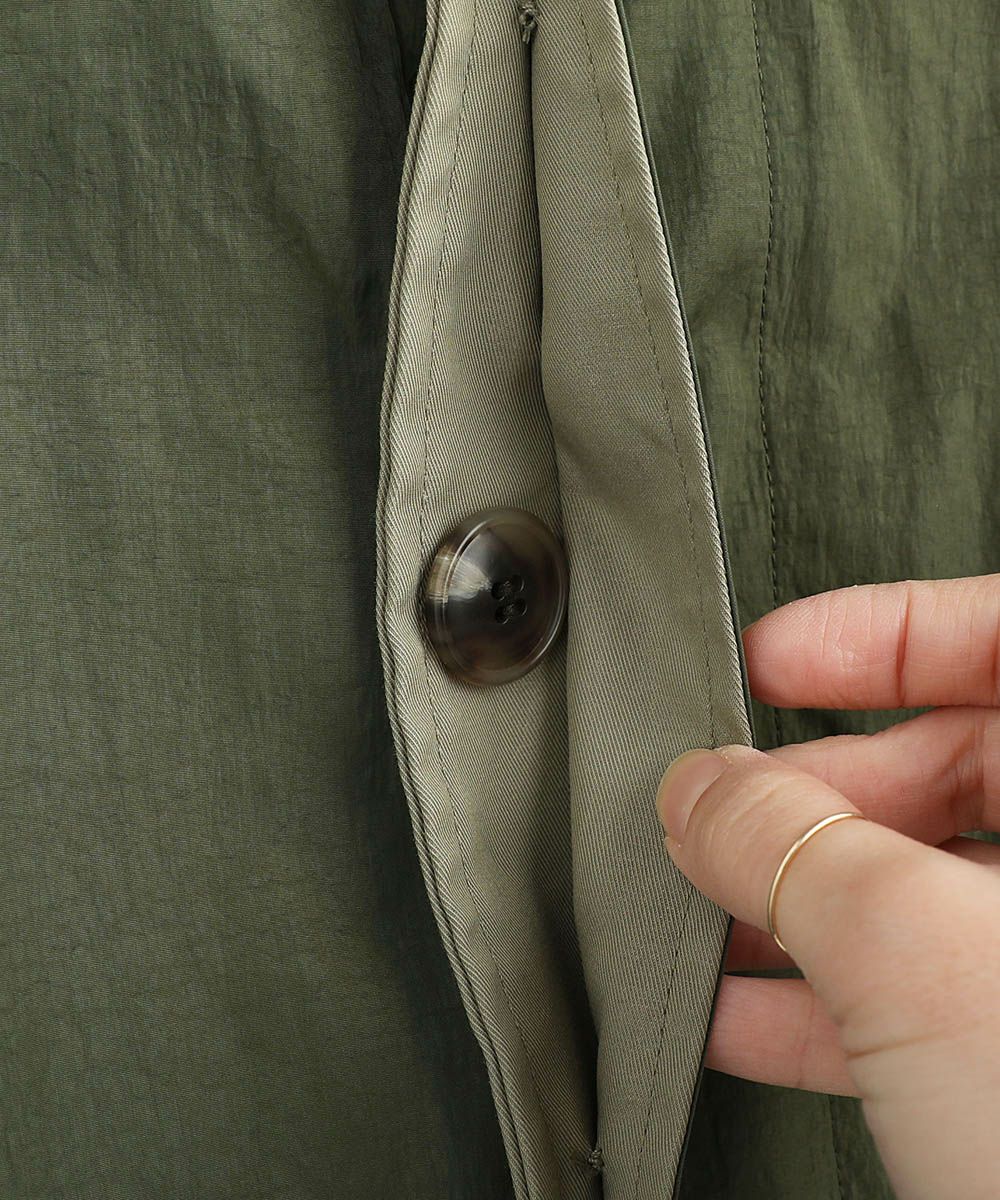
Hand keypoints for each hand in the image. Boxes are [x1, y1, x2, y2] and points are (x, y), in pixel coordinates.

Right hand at [655, 575, 999, 1199]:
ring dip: (802, 904)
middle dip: (815, 791)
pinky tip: (737, 1012)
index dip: (882, 632)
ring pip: (935, 890)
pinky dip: (829, 998)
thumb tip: (701, 789)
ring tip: (698, 914)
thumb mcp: (919, 956)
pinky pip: (930, 994)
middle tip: (711, 814)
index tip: (769, 660)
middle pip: (964, 765)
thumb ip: (790, 842)